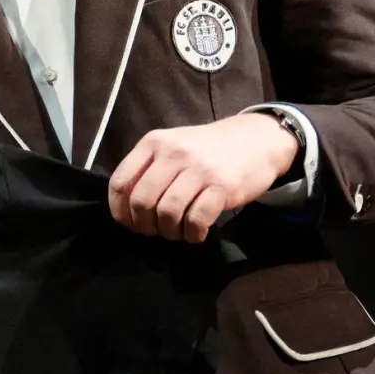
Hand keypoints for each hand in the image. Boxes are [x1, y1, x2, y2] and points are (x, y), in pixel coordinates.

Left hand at [108, 114, 297, 242]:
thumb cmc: (207, 149)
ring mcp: (198, 169)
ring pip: (168, 213)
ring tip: (177, 232)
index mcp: (153, 143)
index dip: (119, 210)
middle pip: (142, 201)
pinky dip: (192, 234)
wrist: (255, 139)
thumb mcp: (172, 146)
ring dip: (169, 232)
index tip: (128, 223)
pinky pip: (197, 220)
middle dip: (144, 225)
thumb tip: (127, 209)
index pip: (120, 182)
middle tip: (155, 231)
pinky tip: (196, 233)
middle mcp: (173, 154)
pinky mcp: (222, 186)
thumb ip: (148, 169)